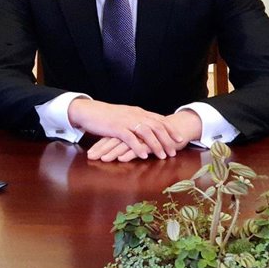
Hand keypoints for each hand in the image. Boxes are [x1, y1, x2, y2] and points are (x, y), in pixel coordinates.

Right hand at [68, 99, 184, 161]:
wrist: (89, 111)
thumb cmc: (106, 115)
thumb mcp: (125, 115)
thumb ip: (136, 119)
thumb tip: (147, 127)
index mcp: (138, 112)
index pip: (159, 120)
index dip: (170, 129)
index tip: (179, 139)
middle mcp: (135, 115)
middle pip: (156, 126)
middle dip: (167, 139)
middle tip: (174, 151)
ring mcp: (126, 121)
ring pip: (146, 132)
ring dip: (156, 145)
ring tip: (163, 156)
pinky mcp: (116, 128)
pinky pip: (130, 138)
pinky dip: (138, 147)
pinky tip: (143, 156)